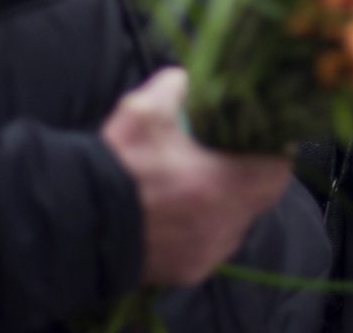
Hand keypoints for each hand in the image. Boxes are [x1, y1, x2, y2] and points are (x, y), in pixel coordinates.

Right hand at [101, 68, 292, 287]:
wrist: (73, 223)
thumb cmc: (117, 166)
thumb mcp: (145, 110)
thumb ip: (175, 87)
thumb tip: (184, 79)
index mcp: (227, 186)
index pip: (279, 170)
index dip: (274, 152)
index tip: (262, 140)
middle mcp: (225, 227)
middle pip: (259, 199)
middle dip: (248, 177)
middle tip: (229, 157)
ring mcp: (207, 254)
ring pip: (235, 225)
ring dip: (226, 206)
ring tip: (202, 185)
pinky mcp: (186, 273)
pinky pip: (209, 247)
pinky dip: (202, 230)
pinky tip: (181, 213)